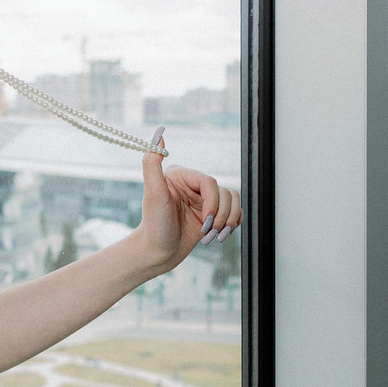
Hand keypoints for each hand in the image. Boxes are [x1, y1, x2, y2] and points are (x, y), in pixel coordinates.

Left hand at [133, 128, 241, 273]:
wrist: (158, 253)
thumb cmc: (154, 225)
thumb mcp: (152, 194)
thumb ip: (152, 163)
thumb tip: (158, 133)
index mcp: (180, 175)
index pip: (210, 182)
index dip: (212, 202)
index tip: (204, 220)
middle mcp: (192, 184)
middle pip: (225, 192)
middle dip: (220, 215)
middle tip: (206, 231)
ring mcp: (203, 199)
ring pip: (233, 201)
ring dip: (227, 221)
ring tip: (212, 236)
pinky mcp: (211, 213)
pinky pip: (235, 211)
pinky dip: (232, 224)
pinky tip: (218, 235)